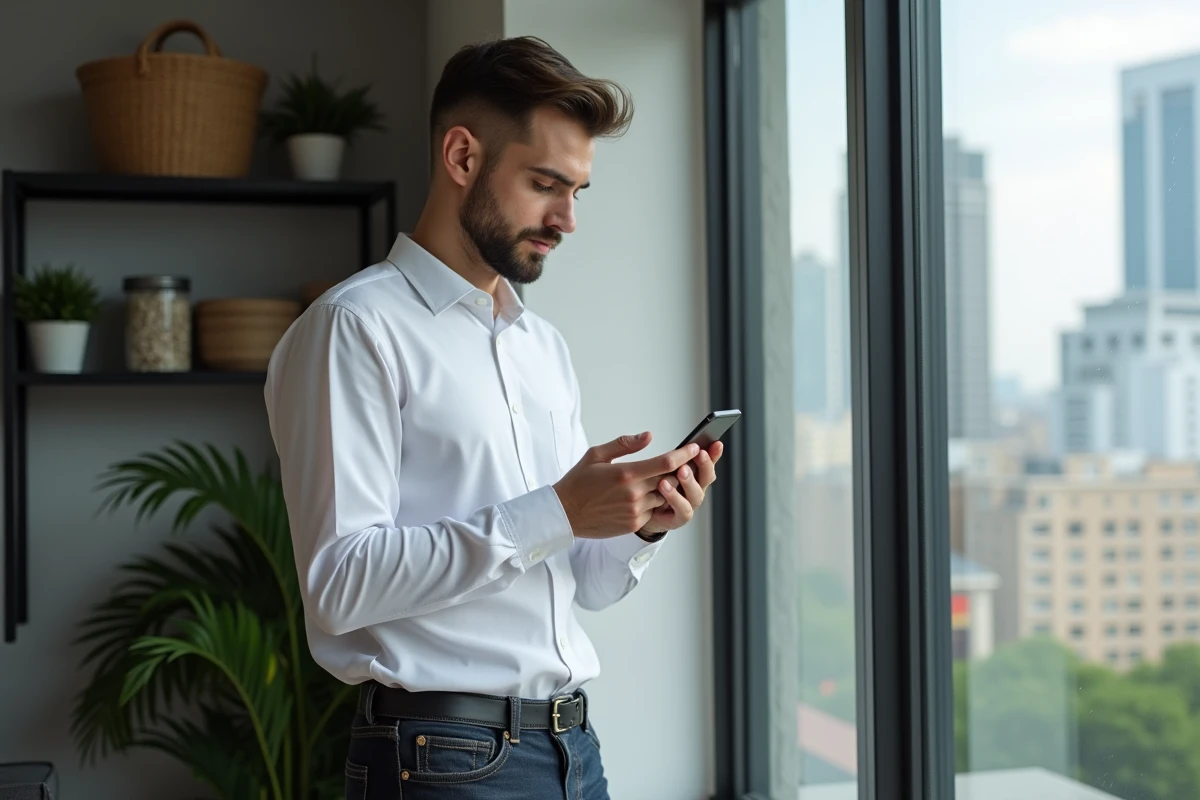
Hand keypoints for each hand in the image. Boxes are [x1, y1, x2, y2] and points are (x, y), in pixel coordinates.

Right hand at [553, 432, 700, 539]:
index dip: (684, 454)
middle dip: (681, 470)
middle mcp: (634, 494)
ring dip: (669, 487)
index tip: (695, 447)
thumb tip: (649, 436)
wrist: (564, 513)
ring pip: (665, 496)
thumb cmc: (578, 481)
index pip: (665, 462)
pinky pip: (654, 510)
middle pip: (670, 479)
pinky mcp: (633, 524)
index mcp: (626, 473)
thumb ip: (625, 444)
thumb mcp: (597, 454)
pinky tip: (650, 494)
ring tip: (670, 477)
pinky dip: (655, 501)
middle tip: (688, 461)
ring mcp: (635, 511)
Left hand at [639, 441, 723, 534]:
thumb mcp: (651, 467)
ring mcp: (688, 504)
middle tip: (700, 454)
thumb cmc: (646, 488)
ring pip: (696, 493)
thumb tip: (647, 434)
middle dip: (705, 464)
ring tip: (681, 470)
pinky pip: (683, 509)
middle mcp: (692, 489)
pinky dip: (676, 498)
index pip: (707, 462)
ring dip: (690, 481)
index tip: (716, 442)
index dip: (713, 453)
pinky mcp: (679, 518)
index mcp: (691, 474)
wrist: (637, 514)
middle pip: (707, 477)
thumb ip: (652, 453)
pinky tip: (665, 487)